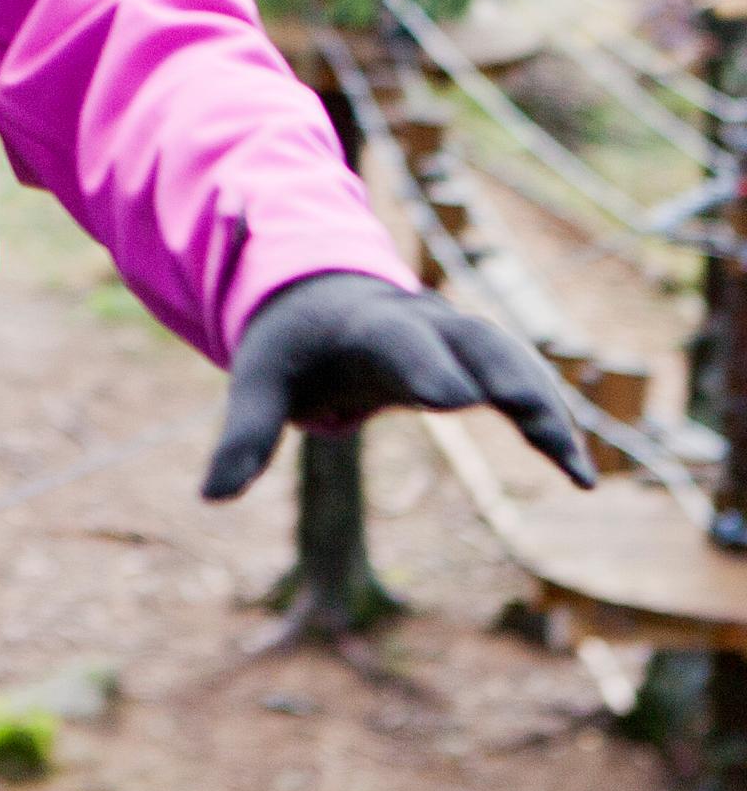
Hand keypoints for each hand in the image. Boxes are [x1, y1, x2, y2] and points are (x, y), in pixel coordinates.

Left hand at [201, 270, 595, 500]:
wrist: (322, 293)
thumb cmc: (290, 344)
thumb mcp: (258, 380)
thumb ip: (244, 434)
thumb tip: (209, 497)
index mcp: (365, 324)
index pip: (399, 341)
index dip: (425, 365)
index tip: (456, 400)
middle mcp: (423, 322)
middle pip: (476, 342)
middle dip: (506, 376)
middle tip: (533, 418)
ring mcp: (456, 337)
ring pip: (514, 361)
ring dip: (545, 409)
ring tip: (577, 472)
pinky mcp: (477, 359)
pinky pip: (525, 383)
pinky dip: (552, 422)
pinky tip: (581, 479)